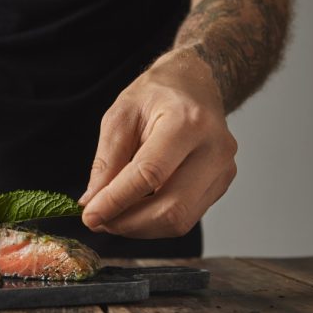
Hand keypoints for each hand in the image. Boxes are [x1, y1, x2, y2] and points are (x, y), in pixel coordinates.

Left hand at [79, 50, 237, 238]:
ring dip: (140, 228)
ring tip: (112, 216)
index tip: (89, 216)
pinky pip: (187, 217)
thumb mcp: (119, 116)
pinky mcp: (221, 184)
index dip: (116, 201)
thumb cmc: (155, 94)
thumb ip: (106, 161)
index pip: (149, 174)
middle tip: (98, 221)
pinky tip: (135, 209)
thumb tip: (92, 202)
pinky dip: (155, 221)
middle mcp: (214, 149)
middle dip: (128, 224)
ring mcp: (223, 169)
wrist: (193, 84)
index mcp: (187, 122)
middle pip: (171, 208)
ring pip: (181, 220)